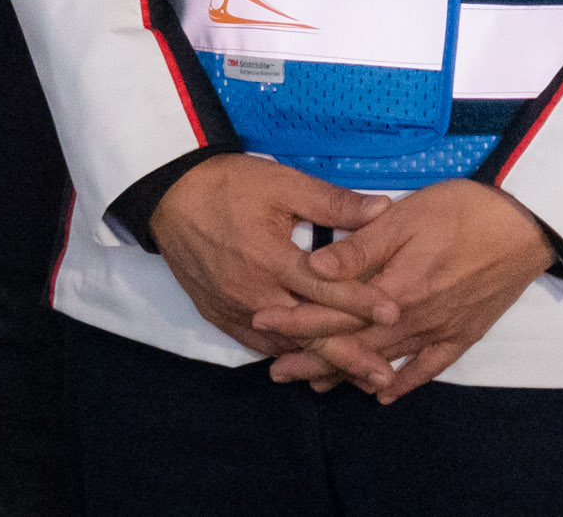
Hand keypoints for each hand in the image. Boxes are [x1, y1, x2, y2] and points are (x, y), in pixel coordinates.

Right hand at [145, 154, 393, 353]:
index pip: (324, 288)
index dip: (360, 301)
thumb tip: (383, 209)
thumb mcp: (281, 183)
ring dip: (320, 361)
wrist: (168, 196)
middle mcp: (254, 293)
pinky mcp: (219, 315)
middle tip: (384, 375)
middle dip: (348, 355)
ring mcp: (234, 309)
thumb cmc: (228, 184)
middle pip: (307, 331)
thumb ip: (332, 202)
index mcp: (271, 258)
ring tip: (356, 378)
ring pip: (284, 345)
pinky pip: (259, 344)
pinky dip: (287, 354)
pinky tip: (308, 364)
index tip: (394, 313)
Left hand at [256, 179, 556, 401]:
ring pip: (385, 360)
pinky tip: (383, 394)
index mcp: (393, 288)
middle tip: (276, 372)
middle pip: (354, 345)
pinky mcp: (464, 334)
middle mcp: (413, 318)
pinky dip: (404, 382)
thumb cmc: (459, 211)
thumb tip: (313, 268)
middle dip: (312, 358)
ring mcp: (440, 330)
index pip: (335, 311)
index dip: (297, 319)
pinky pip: (429, 367)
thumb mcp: (402, 219)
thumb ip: (359, 248)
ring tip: (315, 384)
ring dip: (348, 374)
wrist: (524, 224)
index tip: (261, 324)